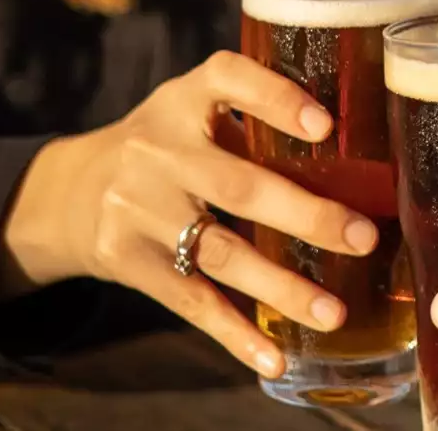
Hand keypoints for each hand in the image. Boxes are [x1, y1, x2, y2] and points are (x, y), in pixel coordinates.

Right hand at [2, 51, 378, 376]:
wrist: (73, 190)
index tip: (325, 127)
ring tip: (334, 313)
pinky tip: (275, 357)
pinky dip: (236, 333)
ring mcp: (139, 208)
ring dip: (282, 287)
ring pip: (220, 252)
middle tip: (364, 238)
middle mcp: (157, 150)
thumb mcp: (193, 113)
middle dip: (306, 215)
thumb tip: (358, 161)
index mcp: (182, 100)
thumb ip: (254, 121)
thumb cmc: (165, 147)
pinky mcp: (129, 260)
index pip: (227, 80)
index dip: (275, 99)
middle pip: (238, 186)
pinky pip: (191, 301)